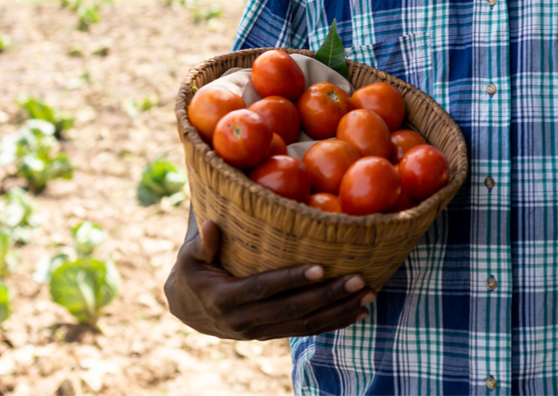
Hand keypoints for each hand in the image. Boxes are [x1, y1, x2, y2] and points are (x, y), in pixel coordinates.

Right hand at [163, 210, 375, 339]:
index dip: (292, 279)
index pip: (263, 289)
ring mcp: (260, 331)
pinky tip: (358, 313)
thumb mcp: (188, 257)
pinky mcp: (271, 335)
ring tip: (368, 295)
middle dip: (328, 295)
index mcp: (224, 298)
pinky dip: (334, 323)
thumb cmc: (192, 271)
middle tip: (359, 279)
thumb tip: (211, 222)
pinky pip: (306, 331)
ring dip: (338, 311)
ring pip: (304, 324)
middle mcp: (244, 320)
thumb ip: (202, 242)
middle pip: (292, 309)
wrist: (188, 309)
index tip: (321, 267)